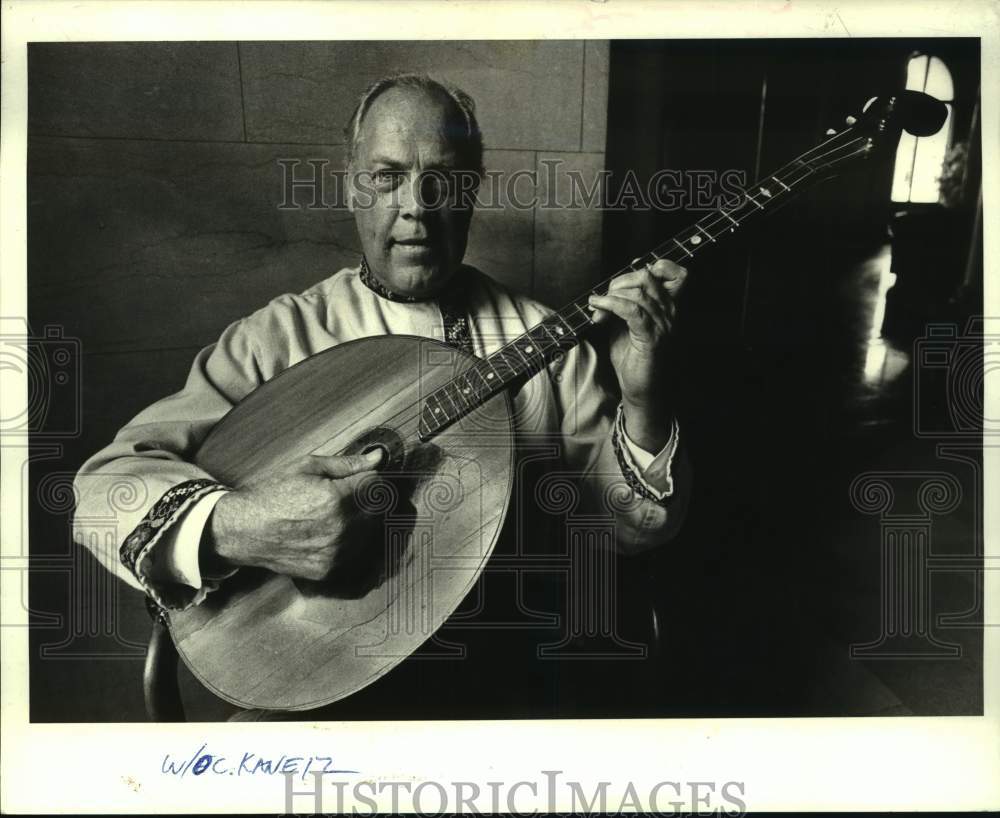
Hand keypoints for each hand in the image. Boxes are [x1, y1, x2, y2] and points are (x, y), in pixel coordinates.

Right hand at [203, 449, 383, 580]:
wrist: (243, 530)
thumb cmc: (272, 493)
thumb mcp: (307, 467)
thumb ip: (347, 464)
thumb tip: (378, 457)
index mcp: (337, 499)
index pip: (379, 486)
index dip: (373, 478)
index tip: (363, 477)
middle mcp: (341, 529)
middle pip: (379, 511)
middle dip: (370, 499)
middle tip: (350, 494)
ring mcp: (336, 553)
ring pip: (370, 533)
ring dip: (362, 521)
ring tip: (336, 513)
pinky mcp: (329, 570)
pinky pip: (354, 553)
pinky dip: (350, 541)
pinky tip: (330, 531)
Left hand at [588, 259, 687, 450]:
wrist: (642, 391)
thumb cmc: (634, 361)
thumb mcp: (625, 326)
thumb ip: (621, 307)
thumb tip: (605, 292)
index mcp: (669, 309)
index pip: (677, 274)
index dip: (655, 266)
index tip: (626, 280)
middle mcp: (670, 314)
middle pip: (647, 277)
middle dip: (620, 282)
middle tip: (603, 297)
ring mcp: (663, 326)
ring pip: (638, 292)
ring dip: (611, 294)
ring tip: (596, 305)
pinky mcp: (651, 338)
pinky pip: (631, 310)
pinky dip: (610, 304)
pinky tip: (598, 307)